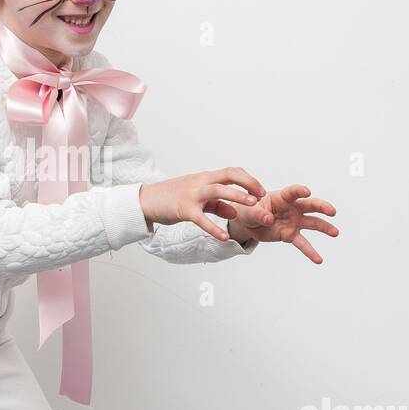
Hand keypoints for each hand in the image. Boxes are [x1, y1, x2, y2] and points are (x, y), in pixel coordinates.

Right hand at [138, 167, 265, 242]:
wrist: (146, 200)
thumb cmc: (172, 198)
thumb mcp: (197, 199)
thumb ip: (217, 204)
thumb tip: (234, 211)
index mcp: (204, 178)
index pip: (231, 172)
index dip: (248, 178)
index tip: (260, 189)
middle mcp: (200, 182)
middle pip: (229, 175)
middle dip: (248, 183)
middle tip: (262, 195)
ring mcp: (192, 194)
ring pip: (218, 190)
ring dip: (237, 196)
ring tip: (252, 205)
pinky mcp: (183, 209)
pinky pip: (202, 219)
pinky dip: (214, 228)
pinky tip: (224, 237)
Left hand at [228, 183, 338, 262]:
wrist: (248, 223)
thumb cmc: (249, 210)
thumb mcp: (249, 210)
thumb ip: (258, 214)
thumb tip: (268, 219)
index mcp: (282, 197)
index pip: (293, 192)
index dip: (300, 191)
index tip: (307, 191)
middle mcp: (292, 208)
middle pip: (310, 205)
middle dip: (322, 207)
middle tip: (332, 211)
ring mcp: (294, 221)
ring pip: (312, 223)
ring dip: (324, 227)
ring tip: (335, 232)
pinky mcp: (291, 235)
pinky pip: (303, 243)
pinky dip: (310, 252)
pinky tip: (319, 260)